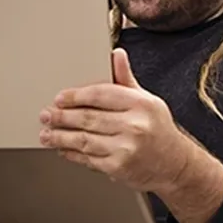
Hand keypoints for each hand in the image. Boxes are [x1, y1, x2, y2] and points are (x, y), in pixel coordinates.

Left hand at [38, 48, 193, 193]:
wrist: (174, 164)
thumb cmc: (158, 130)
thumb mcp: (147, 101)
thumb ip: (126, 80)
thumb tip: (117, 55)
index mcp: (141, 104)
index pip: (100, 94)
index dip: (76, 96)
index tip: (60, 98)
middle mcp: (135, 125)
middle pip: (88, 118)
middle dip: (61, 117)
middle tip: (47, 115)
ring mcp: (126, 148)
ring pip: (83, 139)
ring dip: (60, 137)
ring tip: (48, 134)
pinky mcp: (118, 167)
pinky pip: (88, 158)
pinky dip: (72, 154)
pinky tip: (63, 150)